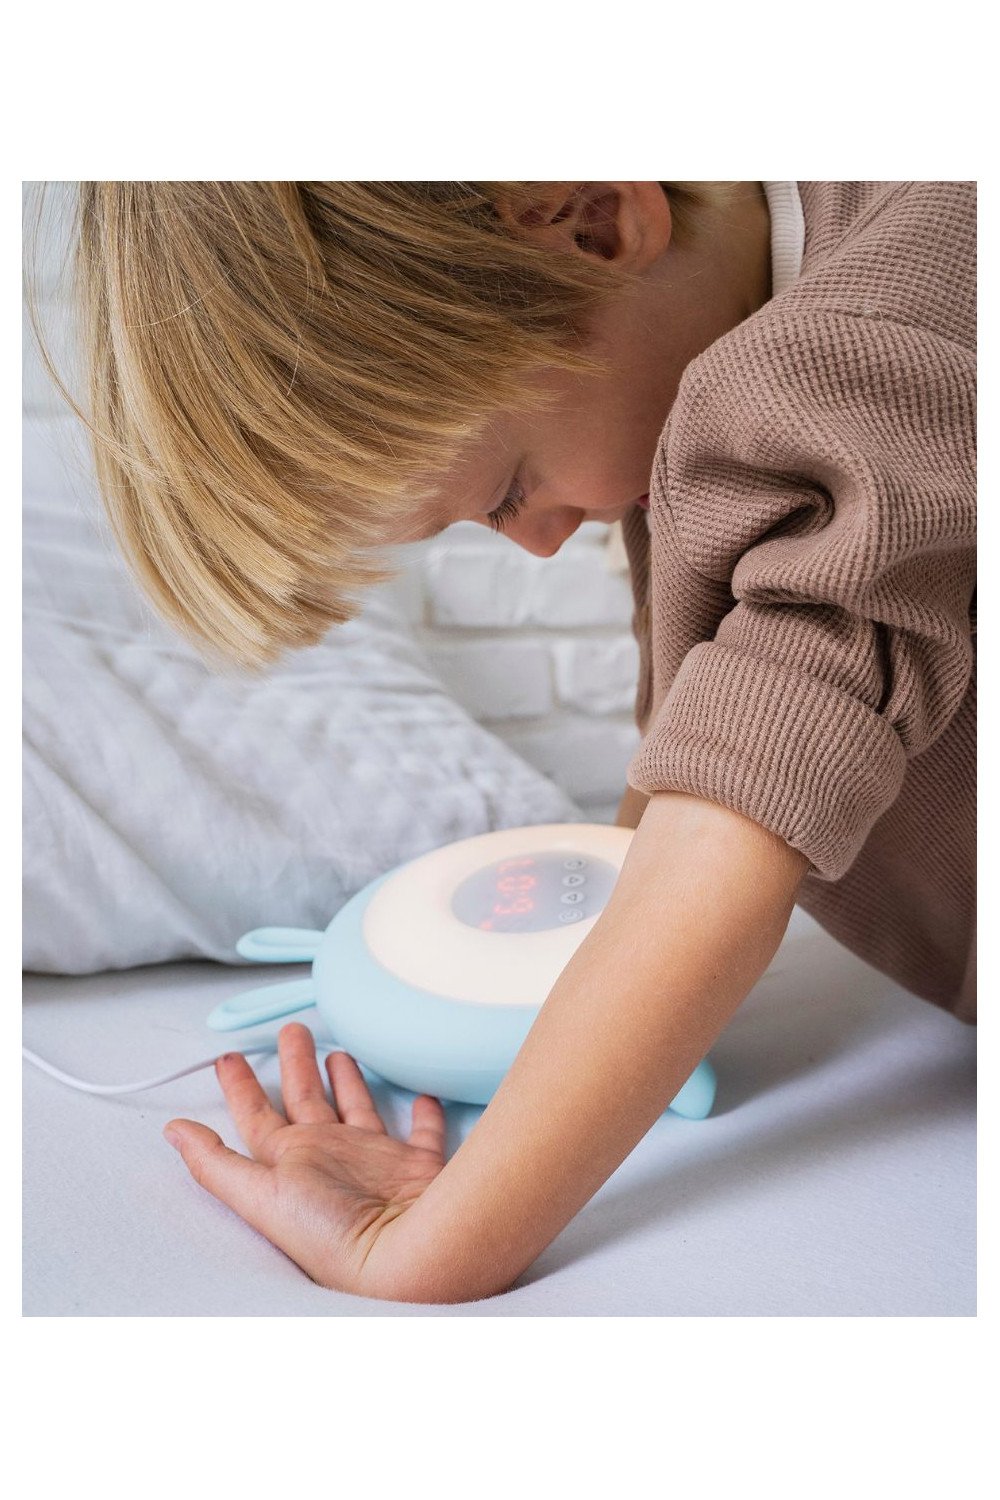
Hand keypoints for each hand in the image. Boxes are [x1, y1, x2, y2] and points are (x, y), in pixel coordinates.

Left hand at [163, 1022, 446, 1293]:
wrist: (402, 1257)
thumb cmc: (329, 1233)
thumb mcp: (259, 1194)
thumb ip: (214, 1162)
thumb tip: (171, 1132)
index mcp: (290, 1162)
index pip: (256, 1115)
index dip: (239, 1087)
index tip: (227, 1058)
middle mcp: (328, 1158)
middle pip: (306, 1099)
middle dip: (294, 1065)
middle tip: (290, 1032)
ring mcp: (372, 1161)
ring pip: (356, 1107)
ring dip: (347, 1081)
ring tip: (338, 1053)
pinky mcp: (414, 1165)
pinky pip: (420, 1131)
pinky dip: (422, 1112)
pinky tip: (420, 1094)